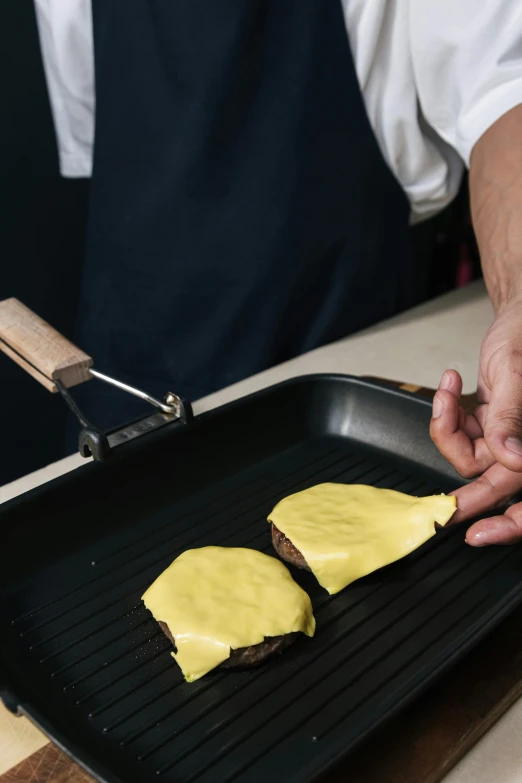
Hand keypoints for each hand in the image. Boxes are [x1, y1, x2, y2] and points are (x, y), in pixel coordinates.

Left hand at [430, 302, 521, 544]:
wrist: (518, 316)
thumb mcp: (516, 374)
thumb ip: (512, 419)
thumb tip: (514, 458)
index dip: (511, 523)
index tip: (477, 534)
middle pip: (500, 487)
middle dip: (469, 494)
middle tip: (443, 509)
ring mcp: (512, 437)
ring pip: (472, 459)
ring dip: (450, 428)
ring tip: (450, 393)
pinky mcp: (493, 427)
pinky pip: (463, 437)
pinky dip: (449, 415)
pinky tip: (454, 385)